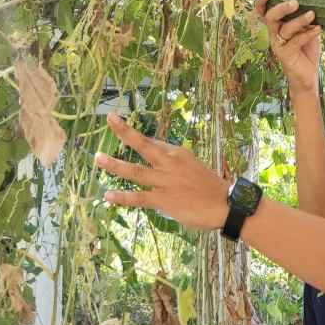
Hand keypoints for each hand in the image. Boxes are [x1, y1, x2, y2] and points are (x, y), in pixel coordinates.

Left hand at [95, 113, 229, 229]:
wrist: (226, 204)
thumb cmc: (212, 187)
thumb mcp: (194, 167)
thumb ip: (175, 164)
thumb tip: (160, 166)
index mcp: (178, 153)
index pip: (153, 142)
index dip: (136, 136)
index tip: (121, 126)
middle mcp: (170, 163)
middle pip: (143, 145)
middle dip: (125, 132)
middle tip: (110, 120)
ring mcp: (165, 181)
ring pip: (134, 171)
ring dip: (115, 165)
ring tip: (98, 159)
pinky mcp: (163, 199)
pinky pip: (138, 197)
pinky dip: (122, 196)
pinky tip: (108, 195)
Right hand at [255, 0, 321, 93]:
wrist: (308, 76)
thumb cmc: (306, 52)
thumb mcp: (306, 31)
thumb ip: (305, 19)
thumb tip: (314, 2)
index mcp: (277, 27)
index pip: (264, 13)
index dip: (261, 2)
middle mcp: (274, 35)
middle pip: (270, 18)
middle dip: (281, 8)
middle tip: (295, 2)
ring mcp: (278, 46)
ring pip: (285, 29)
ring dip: (299, 20)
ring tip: (312, 14)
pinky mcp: (285, 56)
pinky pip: (295, 41)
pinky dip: (308, 34)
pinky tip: (318, 29)